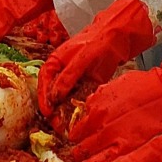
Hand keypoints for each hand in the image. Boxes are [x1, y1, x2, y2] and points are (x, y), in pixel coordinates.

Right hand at [37, 0, 158, 118]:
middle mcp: (63, 71)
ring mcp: (75, 78)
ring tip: (67, 125)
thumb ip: (68, 76)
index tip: (46, 112)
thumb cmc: (97, 40)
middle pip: (53, 92)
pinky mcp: (87, 83)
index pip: (44, 81)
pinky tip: (80, 117)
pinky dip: (79, 107)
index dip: (43, 97)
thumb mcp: (81, 58)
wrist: (118, 36)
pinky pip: (80, 98)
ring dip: (66, 111)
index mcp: (56, 61)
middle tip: (56, 123)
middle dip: (54, 108)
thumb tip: (55, 96)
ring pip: (66, 98)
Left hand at [69, 48, 161, 161]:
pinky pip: (106, 161)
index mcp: (95, 107)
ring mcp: (113, 136)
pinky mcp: (127, 146)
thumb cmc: (142, 86)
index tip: (76, 140)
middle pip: (81, 144)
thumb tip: (85, 110)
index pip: (77, 129)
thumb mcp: (111, 87)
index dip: (75, 137)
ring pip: (89, 155)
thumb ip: (95, 100)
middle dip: (77, 151)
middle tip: (77, 155)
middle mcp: (100, 122)